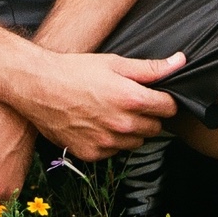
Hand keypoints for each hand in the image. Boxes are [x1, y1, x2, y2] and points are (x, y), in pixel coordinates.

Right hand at [14, 50, 185, 160]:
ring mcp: (107, 143)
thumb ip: (150, 68)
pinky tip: (96, 124)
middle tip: (129, 101)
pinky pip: (113, 152)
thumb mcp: (114, 63)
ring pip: (135, 142)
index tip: (154, 95)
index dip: (164, 100)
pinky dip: (110, 141)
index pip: (169, 108)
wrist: (38, 87)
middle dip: (148, 115)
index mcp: (132, 100)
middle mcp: (122, 126)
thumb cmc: (74, 70)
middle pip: (155, 128)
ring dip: (130, 131)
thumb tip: (179, 62)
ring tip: (110, 111)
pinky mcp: (92, 154)